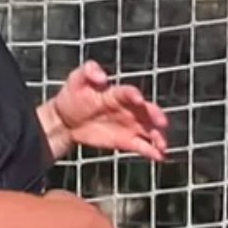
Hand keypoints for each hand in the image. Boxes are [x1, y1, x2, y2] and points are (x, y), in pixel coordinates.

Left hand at [50, 60, 168, 161]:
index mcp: (117, 93)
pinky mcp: (126, 141)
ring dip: (158, 136)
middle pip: (146, 111)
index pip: (128, 93)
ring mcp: (130, 125)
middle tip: (161, 122)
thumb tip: (102, 76)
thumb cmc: (73, 95)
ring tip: (162, 145)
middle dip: (155, 116)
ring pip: (149, 130)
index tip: (138, 99)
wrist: (65, 120)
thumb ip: (89, 72)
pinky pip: (142, 146)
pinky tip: (158, 156)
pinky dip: (152, 151)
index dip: (133, 95)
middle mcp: (129, 109)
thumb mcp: (76, 79)